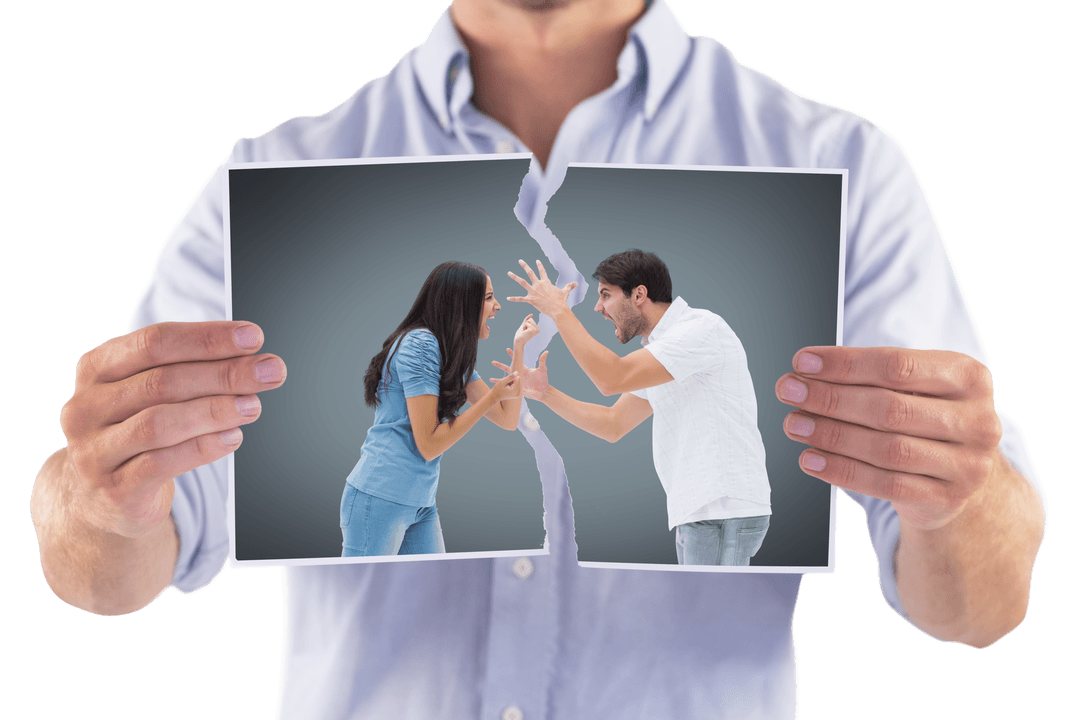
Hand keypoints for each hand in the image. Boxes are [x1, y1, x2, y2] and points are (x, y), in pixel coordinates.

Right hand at [57, 321, 285, 537]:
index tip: (253, 338)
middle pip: (162, 382)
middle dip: (224, 374)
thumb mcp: (153, 393)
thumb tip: (252, 356)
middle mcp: (86, 407)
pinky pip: (163, 464)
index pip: (154, 342)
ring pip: (160, 423)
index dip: (207, 338)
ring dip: (216, 411)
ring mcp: (93, 451)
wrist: (104, 496)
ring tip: (253, 405)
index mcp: (96, 369)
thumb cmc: (139, 430)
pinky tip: (233, 437)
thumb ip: (192, 370)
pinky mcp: (114, 489)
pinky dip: (205, 447)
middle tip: (270, 371)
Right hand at [487, 371, 521, 401]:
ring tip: (506, 387)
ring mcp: (518, 394)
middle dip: (512, 380)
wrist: (494, 397)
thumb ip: (510, 377)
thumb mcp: (502, 382)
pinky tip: (508, 388)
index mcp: (515, 390)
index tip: (506, 382)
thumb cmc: (497, 389)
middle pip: (518, 381)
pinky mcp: (517, 394)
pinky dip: (512, 385)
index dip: (511, 378)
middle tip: (505, 385)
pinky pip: (516, 386)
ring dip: (512, 382)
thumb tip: (517, 372)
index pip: (517, 378)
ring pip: (517, 382)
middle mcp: (518, 393)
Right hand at [493, 349, 548, 400]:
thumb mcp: (543, 370)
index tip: (507, 349)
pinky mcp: (516, 388)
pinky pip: (507, 387)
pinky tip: (494, 385)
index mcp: (524, 369)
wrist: (542, 392)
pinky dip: (501, 386)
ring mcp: (517, 381)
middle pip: (507, 368)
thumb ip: (542, 360)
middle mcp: (519, 374)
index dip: (512, 355)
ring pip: (505, 378)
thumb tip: (547, 351)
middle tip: (493, 362)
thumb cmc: (543, 381)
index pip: (516, 360)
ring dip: (498, 376)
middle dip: (500, 365)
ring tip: (490, 378)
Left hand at [506, 259, 577, 317]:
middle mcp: (539, 284)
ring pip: (522, 282)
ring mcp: (534, 291)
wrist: (558, 309)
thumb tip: (577, 283)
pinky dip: (514, 299)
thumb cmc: (561, 301)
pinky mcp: (531, 300)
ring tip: (509, 272)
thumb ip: (569, 286)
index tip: (537, 260)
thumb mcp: (565, 292)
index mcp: (546, 282)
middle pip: (530, 272)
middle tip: (520, 261)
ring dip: (515, 277)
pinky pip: (520, 299)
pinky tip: (507, 298)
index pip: (542, 271)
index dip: (540, 265)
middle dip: (525, 266)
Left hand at [514, 313, 539, 347]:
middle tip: (524, 331)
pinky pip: (527, 323)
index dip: (525, 324)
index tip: (525, 330)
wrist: (518, 341)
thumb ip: (527, 320)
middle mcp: (538, 330)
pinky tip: (524, 332)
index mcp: (537, 329)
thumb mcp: (524, 325)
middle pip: (530, 319)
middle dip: (525, 324)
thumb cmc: (520, 335)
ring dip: (524, 326)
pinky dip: (524, 327)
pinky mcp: (532, 330)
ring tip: (524, 332)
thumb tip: (531, 314)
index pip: (531, 319)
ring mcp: (536, 330)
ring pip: (529, 321)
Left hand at [776, 346, 1001, 530]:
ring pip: (887, 449)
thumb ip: (867, 376)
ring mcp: (967, 464)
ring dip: (831, 435)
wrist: (958, 471)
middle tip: (789, 391)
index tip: (802, 362)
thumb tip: (804, 373)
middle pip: (890, 408)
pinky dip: (841, 471)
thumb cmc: (924, 415)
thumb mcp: (912, 387)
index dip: (845, 364)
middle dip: (830, 398)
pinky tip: (810, 459)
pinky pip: (885, 485)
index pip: (898, 365)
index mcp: (970, 376)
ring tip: (795, 424)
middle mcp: (977, 420)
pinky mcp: (946, 499)